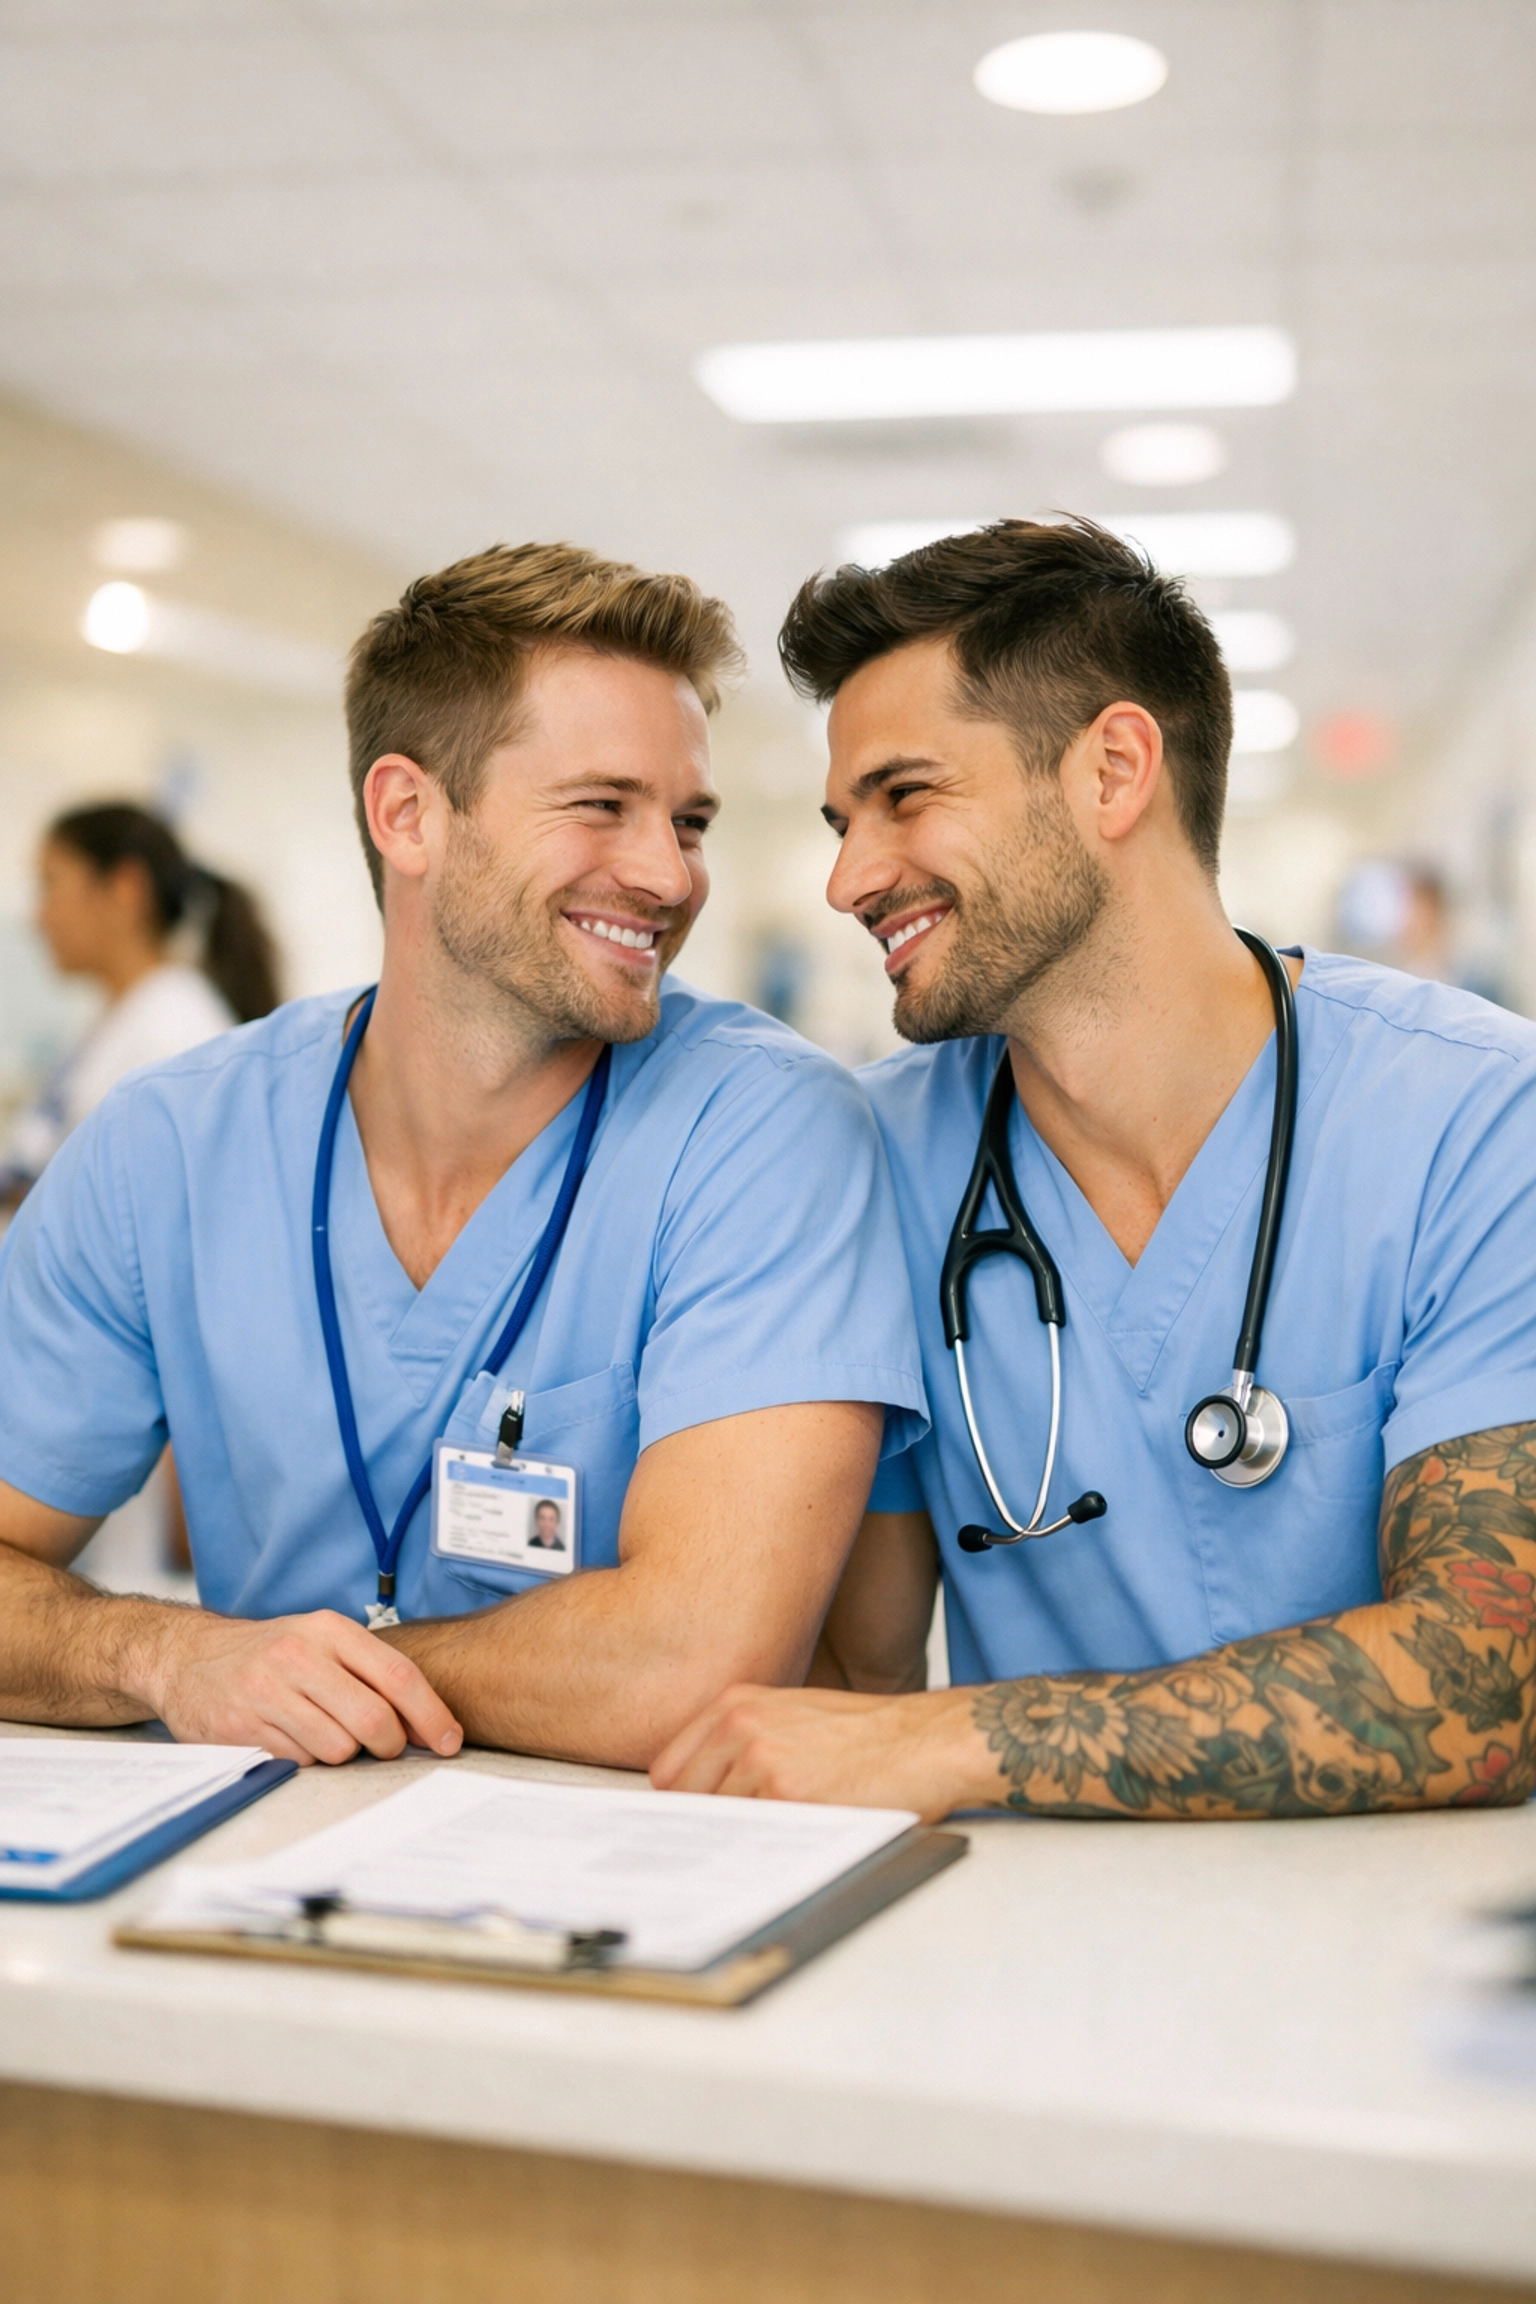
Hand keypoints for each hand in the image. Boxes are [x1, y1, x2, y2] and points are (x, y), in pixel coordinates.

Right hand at [133, 1607, 463, 1765]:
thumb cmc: (271, 1653)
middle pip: (374, 1720)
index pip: (399, 1677)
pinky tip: (291, 1738)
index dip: (431, 1715)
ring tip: (324, 1732)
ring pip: (338, 1748)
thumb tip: (428, 1724)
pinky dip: (306, 1759)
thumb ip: (371, 1672)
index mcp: (330, 1630)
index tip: (450, 1741)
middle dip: (389, 1744)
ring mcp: (267, 1691)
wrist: (187, 1656)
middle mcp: (299, 1655)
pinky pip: (299, 1761)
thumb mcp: (321, 1641)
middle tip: (383, 1746)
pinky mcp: (241, 1726)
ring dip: (343, 1752)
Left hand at [649, 1682, 975, 1821]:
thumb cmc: (867, 1734)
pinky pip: (750, 1836)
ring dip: (740, 1836)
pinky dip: (764, 1848)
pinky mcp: (787, 1794)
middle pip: (683, 1800)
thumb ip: (741, 1742)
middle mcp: (740, 1725)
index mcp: (738, 1703)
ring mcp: (760, 1759)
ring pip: (717, 1822)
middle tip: (735, 1839)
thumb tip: (701, 1794)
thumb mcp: (793, 1715)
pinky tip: (794, 1838)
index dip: (683, 1803)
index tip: (695, 1823)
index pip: (669, 1770)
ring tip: (781, 1832)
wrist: (924, 1741)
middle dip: (706, 1823)